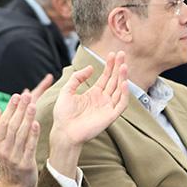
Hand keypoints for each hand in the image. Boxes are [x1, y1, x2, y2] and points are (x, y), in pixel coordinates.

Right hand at [0, 91, 41, 186]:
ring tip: (33, 106)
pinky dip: (33, 135)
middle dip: (19, 110)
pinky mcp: (26, 164)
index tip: (17, 96)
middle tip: (27, 97)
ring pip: (21, 135)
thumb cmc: (7, 159)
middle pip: (11, 126)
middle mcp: (3, 149)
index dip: (10, 108)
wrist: (14, 184)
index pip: (2, 122)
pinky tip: (37, 124)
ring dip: (27, 119)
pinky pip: (30, 147)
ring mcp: (14, 157)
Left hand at [47, 51, 128, 177]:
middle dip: (118, 67)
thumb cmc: (63, 114)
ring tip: (123, 66)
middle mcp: (102, 100)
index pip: (105, 77)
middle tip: (122, 54)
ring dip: (122, 78)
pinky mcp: (110, 117)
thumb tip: (91, 67)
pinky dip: (124, 94)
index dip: (110, 66)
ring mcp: (107, 108)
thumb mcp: (67, 91)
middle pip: (114, 81)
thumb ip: (77, 78)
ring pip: (119, 90)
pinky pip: (121, 104)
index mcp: (93, 94)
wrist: (63, 131)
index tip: (113, 54)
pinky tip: (123, 83)